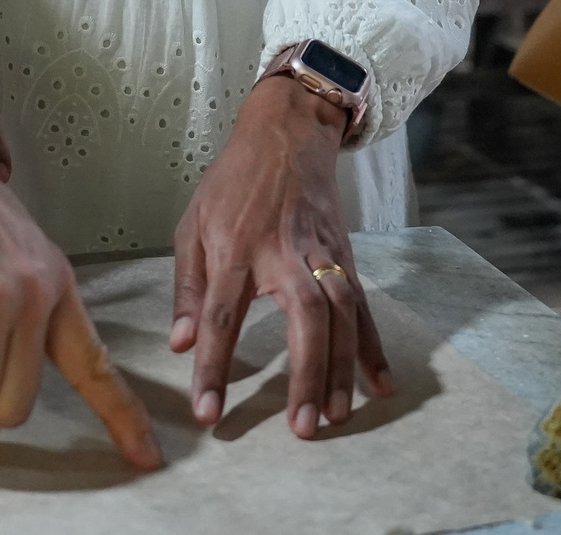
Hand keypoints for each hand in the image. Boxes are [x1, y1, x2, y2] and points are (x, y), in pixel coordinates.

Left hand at [169, 75, 392, 439]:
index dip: (213, 367)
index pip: (222, 316)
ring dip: (342, 368)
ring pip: (341, 315)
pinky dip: (372, 347)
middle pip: (302, 317)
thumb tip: (180, 345)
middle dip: (305, 374)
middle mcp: (284, 253)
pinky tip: (379, 385)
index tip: (208, 412)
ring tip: (337, 417)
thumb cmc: (232, 183)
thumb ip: (187, 287)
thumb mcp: (192, 224)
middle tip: (302, 428)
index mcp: (235, 248)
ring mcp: (322, 254)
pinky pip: (363, 307)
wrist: (287, 134)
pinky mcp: (345, 257)